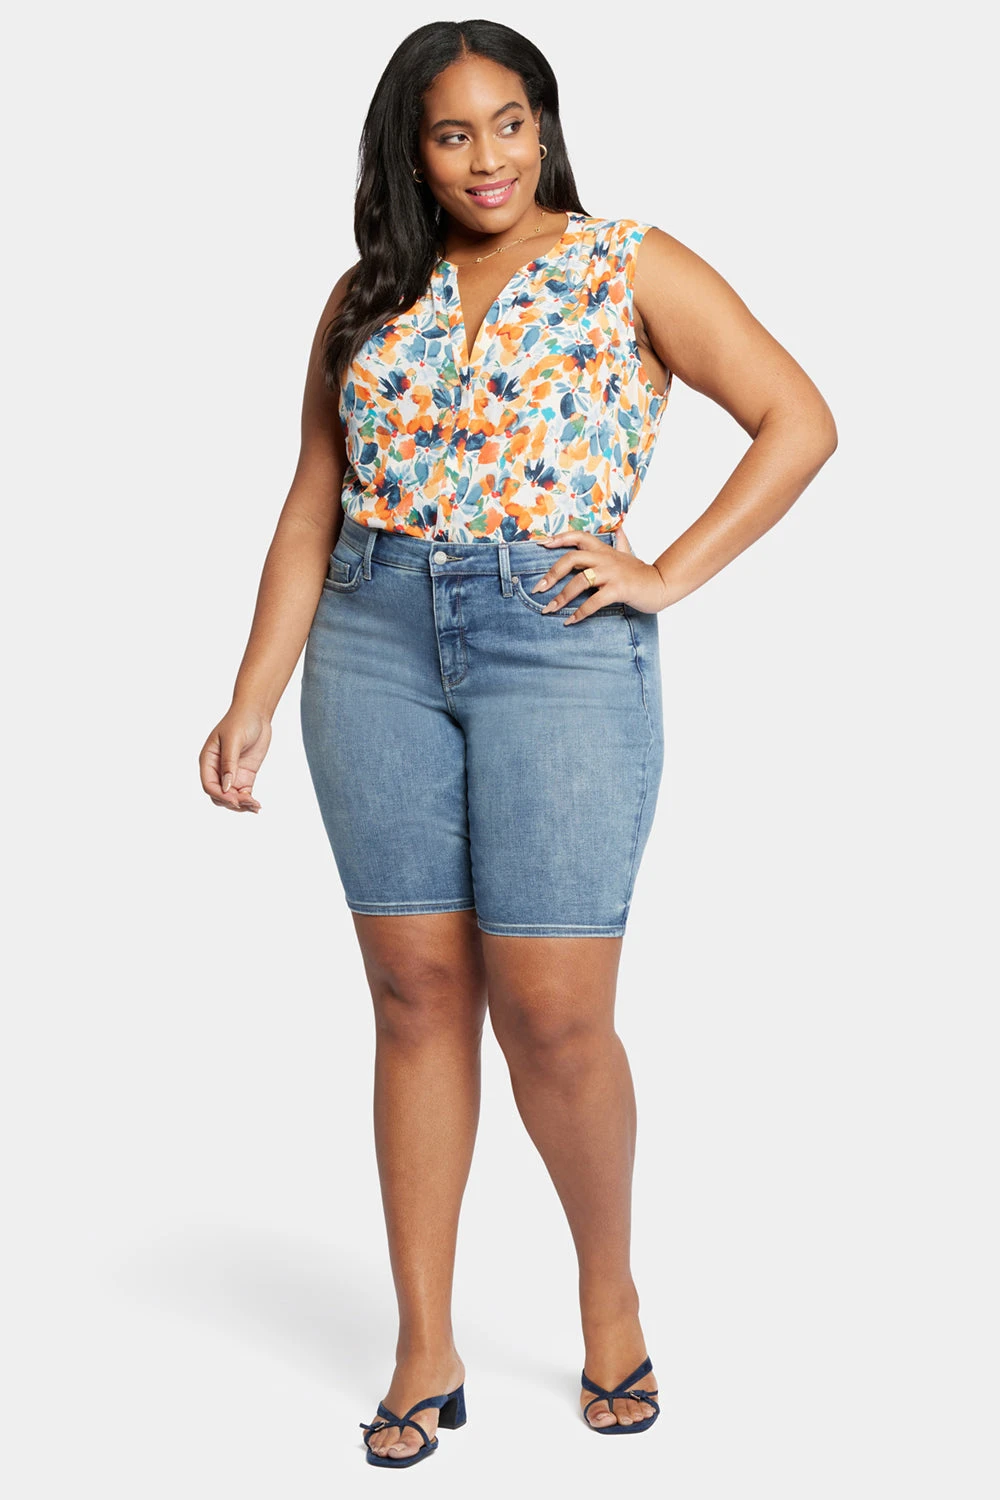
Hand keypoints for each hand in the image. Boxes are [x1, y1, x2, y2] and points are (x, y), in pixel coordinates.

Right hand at [199, 706, 270, 811]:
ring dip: (241, 805)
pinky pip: (244, 794)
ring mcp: (231, 774)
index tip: (235, 799)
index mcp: (208, 760)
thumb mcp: (233, 740)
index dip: (220, 795)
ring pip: (231, 798)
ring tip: (255, 806)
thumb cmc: (241, 721)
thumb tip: (227, 787)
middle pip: (219, 795)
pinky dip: (249, 801)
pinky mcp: (244, 776)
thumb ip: (229, 763)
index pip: (209, 785)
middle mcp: (218, 770)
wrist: (256, 714)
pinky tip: (257, 805)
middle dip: (231, 802)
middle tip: (248, 803)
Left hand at [535, 528, 668, 622]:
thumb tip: (619, 530)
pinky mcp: (618, 589)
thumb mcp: (628, 555)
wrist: (662, 584)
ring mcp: (612, 574)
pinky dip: (579, 613)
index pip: (579, 537)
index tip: (541, 544)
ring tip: (549, 609)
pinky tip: (570, 621)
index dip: (559, 538)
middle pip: (571, 559)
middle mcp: (605, 559)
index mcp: (604, 550)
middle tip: (538, 588)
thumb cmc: (641, 572)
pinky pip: (594, 602)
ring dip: (561, 597)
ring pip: (580, 582)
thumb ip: (621, 543)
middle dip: (552, 573)